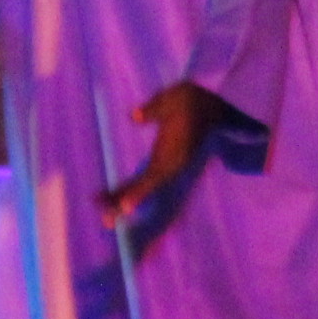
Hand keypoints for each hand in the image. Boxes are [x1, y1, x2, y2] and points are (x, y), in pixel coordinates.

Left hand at [102, 81, 224, 233]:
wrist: (213, 110)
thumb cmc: (192, 101)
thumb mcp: (176, 97)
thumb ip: (155, 108)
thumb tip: (134, 116)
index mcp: (176, 151)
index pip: (156, 175)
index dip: (141, 192)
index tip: (126, 208)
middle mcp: (173, 165)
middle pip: (148, 190)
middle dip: (126, 203)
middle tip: (106, 222)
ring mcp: (170, 167)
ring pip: (146, 189)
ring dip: (124, 201)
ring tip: (105, 219)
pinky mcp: (165, 165)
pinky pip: (147, 183)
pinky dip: (132, 192)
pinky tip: (115, 200)